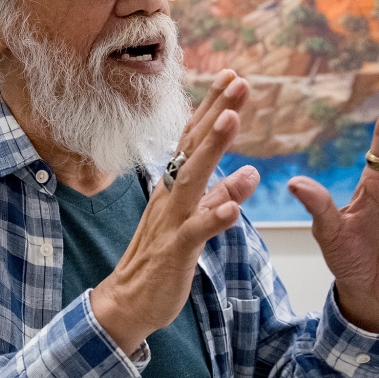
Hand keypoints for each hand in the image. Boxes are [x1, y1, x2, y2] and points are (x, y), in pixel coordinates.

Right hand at [91, 69, 259, 352]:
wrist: (129, 300)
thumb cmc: (162, 257)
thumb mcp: (197, 221)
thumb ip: (222, 196)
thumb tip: (250, 172)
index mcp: (175, 185)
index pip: (195, 138)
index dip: (213, 107)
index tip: (232, 77)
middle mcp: (171, 195)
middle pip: (194, 146)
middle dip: (217, 112)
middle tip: (238, 80)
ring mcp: (172, 220)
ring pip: (193, 178)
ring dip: (212, 148)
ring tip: (231, 119)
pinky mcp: (175, 249)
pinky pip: (196, 231)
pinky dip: (214, 217)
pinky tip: (233, 207)